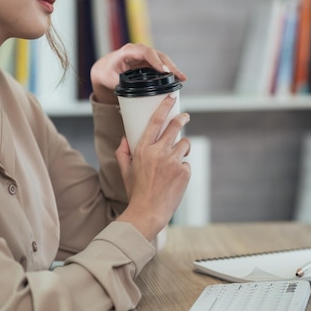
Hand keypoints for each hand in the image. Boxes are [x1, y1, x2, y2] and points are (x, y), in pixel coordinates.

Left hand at [90, 43, 186, 104]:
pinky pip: (162, 64)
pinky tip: (179, 78)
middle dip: (169, 66)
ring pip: (162, 59)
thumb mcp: (109, 78)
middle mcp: (139, 50)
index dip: (156, 61)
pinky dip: (170, 71)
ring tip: (182, 78)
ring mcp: (146, 56)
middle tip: (178, 76)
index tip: (164, 71)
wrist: (105, 69)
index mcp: (128, 51)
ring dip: (173, 68)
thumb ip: (119, 83)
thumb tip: (132, 90)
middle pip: (157, 55)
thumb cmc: (106, 72)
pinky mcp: (149, 62)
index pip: (145, 53)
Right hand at [114, 94, 190, 240]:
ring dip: (182, 148)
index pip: (156, 121)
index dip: (165, 106)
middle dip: (182, 118)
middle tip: (185, 116)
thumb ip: (123, 152)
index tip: (172, 97)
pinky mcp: (184, 172)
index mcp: (143, 149)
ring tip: (175, 159)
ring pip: (185, 144)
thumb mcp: (125, 171)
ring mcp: (173, 161)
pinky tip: (174, 180)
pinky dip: (183, 169)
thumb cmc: (135, 192)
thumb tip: (125, 137)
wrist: (148, 212)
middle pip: (176, 127)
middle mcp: (158, 152)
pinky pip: (187, 163)